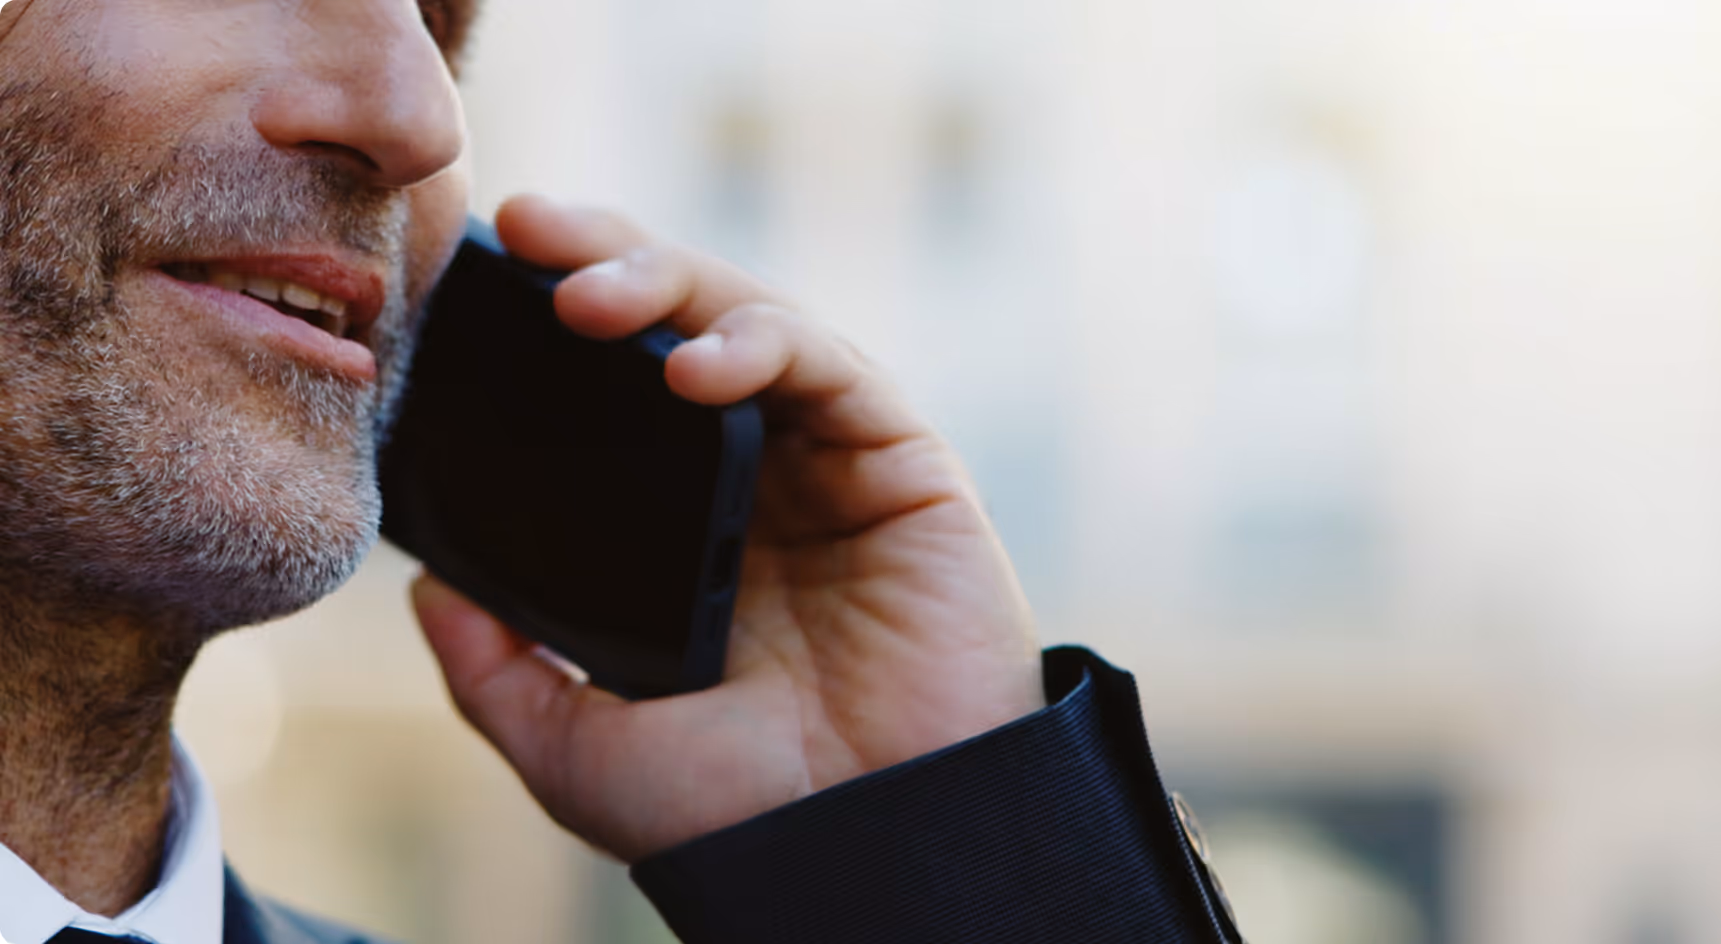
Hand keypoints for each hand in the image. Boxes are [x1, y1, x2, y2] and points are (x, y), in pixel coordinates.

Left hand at [411, 194, 1045, 862]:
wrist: (858, 856)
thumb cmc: (733, 819)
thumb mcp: (573, 747)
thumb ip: (496, 669)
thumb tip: (425, 593)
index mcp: (684, 536)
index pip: (613, 393)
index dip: (550, 326)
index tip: (471, 282)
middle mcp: (760, 484)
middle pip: (681, 327)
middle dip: (606, 262)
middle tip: (528, 229)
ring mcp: (835, 468)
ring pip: (754, 323)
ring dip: (672, 284)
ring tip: (587, 296)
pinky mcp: (906, 465)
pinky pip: (835, 370)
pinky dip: (765, 343)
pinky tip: (692, 362)